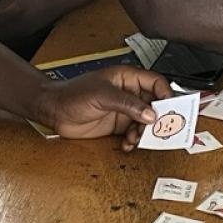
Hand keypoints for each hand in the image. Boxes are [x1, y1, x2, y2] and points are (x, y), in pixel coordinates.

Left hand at [37, 67, 173, 145]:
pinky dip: (134, 141)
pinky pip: (134, 134)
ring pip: (146, 123)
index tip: (169, 110)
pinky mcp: (117, 126)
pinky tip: (128, 144)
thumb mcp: (102, 95)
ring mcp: (123, 110)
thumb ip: (129, 104)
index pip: (156, 83)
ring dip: (145, 133)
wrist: (53, 111)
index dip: (166, 95)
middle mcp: (128, 94)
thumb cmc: (72, 94)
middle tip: (159, 130)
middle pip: (155, 105)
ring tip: (137, 138)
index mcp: (127, 78)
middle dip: (158, 119)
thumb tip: (151, 114)